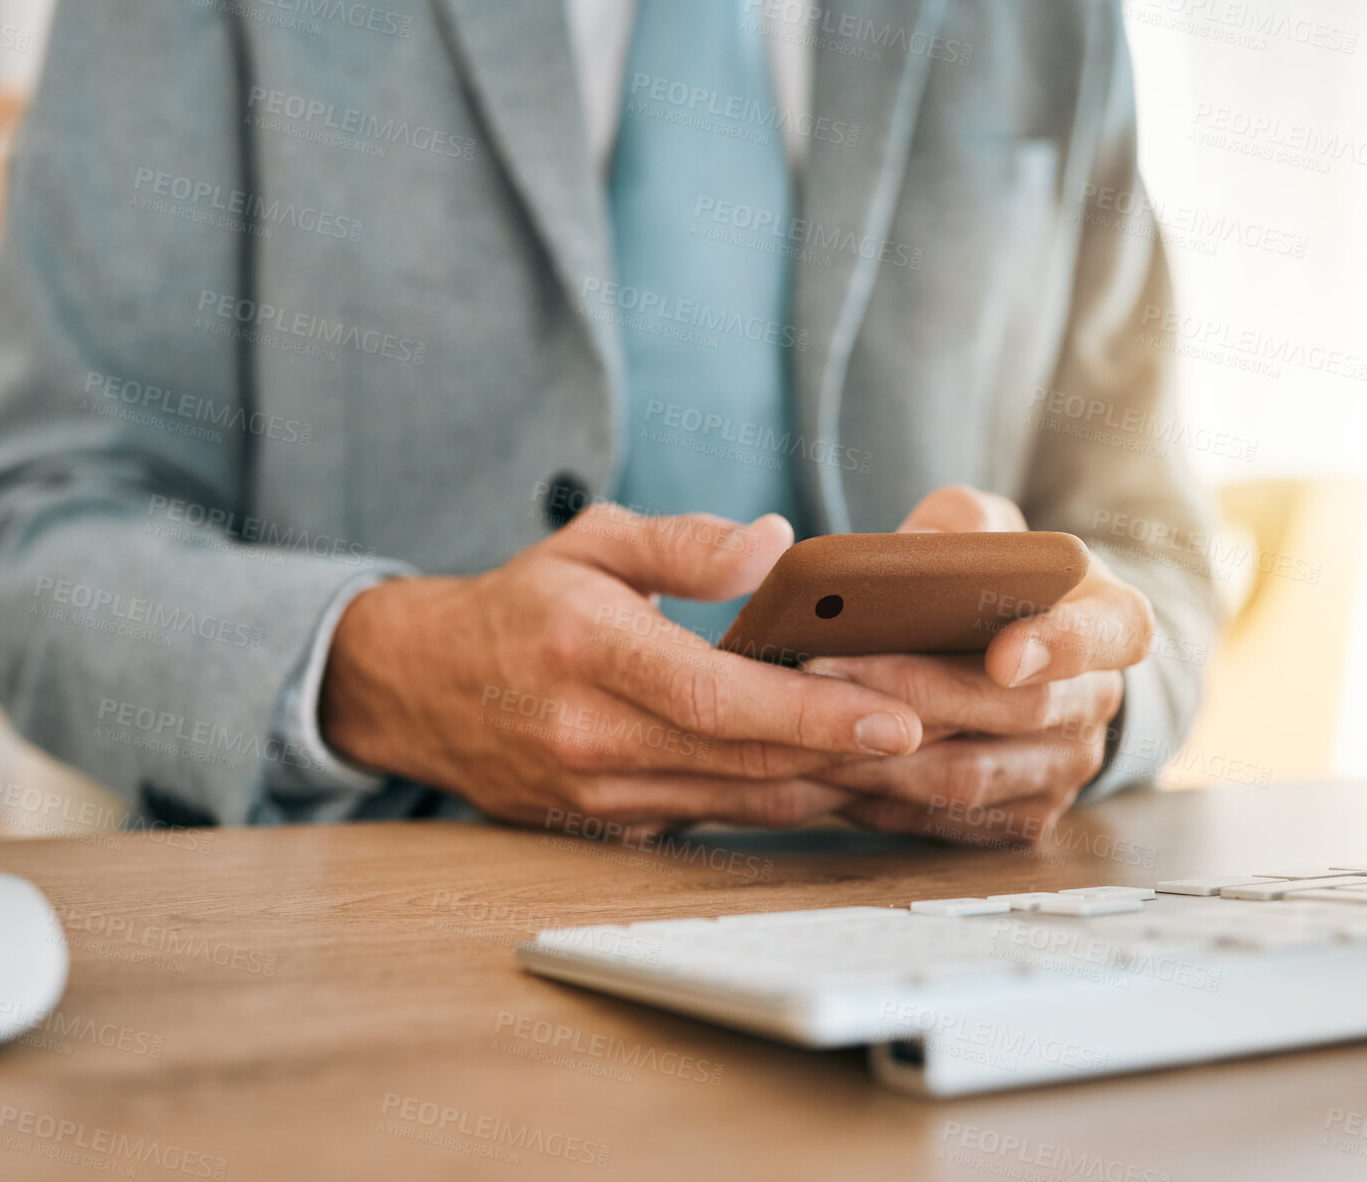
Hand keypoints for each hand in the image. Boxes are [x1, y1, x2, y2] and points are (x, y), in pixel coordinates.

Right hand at [320, 504, 922, 833]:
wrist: (422, 690)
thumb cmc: (518, 605)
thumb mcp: (590, 542)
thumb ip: (683, 542)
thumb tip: (775, 545)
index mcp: (588, 653)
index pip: (715, 696)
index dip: (812, 710)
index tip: (897, 715)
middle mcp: (593, 736)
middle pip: (745, 759)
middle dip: (851, 755)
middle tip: (944, 741)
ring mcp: (600, 793)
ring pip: (741, 800)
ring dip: (830, 785)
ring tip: (914, 765)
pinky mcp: (611, 824)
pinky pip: (717, 818)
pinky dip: (783, 800)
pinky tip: (839, 779)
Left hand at [809, 486, 1154, 845]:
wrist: (1008, 652)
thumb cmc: (989, 579)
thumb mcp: (983, 531)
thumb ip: (961, 528)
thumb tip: (909, 555)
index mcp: (1111, 621)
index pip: (1116, 634)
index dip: (1064, 646)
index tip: (1002, 654)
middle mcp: (1098, 702)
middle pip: (1017, 712)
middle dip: (915, 692)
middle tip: (824, 669)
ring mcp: (1064, 769)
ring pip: (970, 777)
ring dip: (880, 754)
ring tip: (802, 720)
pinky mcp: (1021, 818)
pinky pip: (942, 822)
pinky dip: (876, 797)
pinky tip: (819, 764)